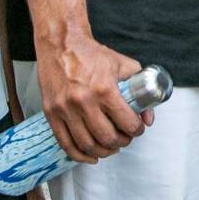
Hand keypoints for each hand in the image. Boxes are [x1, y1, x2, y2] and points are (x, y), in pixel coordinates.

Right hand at [37, 34, 150, 163]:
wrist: (61, 44)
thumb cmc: (91, 54)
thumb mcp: (124, 66)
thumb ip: (140, 90)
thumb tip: (147, 116)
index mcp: (104, 89)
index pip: (127, 123)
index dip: (136, 131)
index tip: (137, 129)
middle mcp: (84, 101)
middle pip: (107, 138)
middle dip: (121, 142)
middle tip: (124, 138)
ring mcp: (65, 109)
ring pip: (87, 144)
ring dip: (103, 151)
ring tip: (110, 146)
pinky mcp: (51, 114)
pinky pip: (66, 144)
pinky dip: (80, 155)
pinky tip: (90, 154)